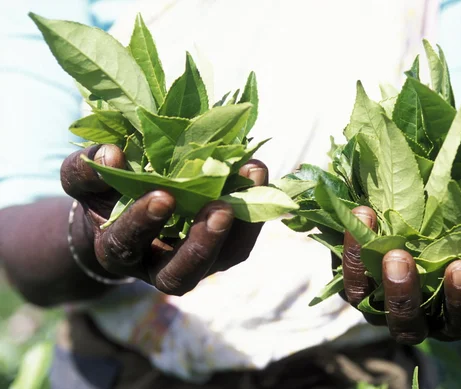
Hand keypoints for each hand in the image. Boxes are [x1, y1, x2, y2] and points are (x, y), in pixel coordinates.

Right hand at [61, 144, 266, 294]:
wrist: (131, 209)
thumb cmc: (105, 194)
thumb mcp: (86, 180)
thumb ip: (86, 170)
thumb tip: (111, 154)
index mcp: (119, 251)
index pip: (127, 244)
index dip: (142, 222)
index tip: (162, 195)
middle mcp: (159, 267)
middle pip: (180, 275)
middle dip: (201, 244)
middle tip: (220, 210)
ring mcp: (198, 262)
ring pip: (224, 258)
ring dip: (242, 223)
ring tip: (252, 176)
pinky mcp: (225, 248)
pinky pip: (244, 237)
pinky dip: (256, 208)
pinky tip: (257, 171)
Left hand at [337, 205, 460, 344]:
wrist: (405, 230)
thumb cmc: (450, 245)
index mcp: (447, 316)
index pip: (460, 320)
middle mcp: (411, 318)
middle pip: (406, 324)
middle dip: (403, 294)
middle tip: (400, 257)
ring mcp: (375, 304)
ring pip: (364, 300)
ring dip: (365, 268)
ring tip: (369, 225)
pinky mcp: (352, 283)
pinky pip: (345, 270)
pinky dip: (351, 244)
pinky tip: (361, 212)